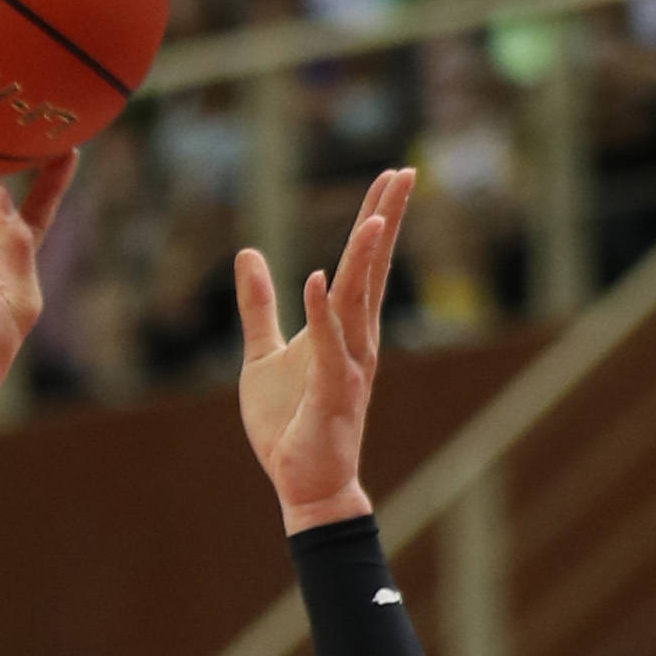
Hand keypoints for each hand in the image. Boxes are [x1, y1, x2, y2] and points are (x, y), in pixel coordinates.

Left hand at [235, 167, 413, 532]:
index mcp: (343, 330)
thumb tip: (250, 254)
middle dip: (386, 222)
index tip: (391, 177)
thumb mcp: (261, 355)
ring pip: (357, 303)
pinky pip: (328, 347)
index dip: (374, 220)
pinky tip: (317, 277)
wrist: (302, 483)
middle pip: (370, 272)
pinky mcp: (331, 393)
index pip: (360, 266)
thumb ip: (258, 306)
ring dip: (365, 259)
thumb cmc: (289, 424)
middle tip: (405, 172)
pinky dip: (321, 313)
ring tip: (376, 215)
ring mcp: (349, 366)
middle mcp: (356, 341)